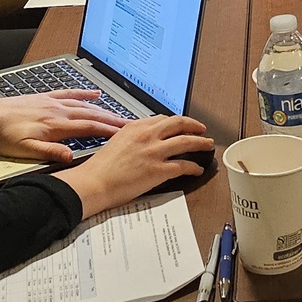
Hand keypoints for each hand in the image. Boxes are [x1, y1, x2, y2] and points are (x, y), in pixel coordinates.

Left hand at [0, 91, 126, 163]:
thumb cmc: (3, 136)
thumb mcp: (25, 151)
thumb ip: (50, 152)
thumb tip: (70, 156)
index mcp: (55, 125)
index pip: (88, 128)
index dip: (108, 131)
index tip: (124, 134)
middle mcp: (57, 111)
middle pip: (91, 115)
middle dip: (112, 119)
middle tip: (131, 123)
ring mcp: (52, 102)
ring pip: (84, 105)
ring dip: (103, 109)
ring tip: (118, 114)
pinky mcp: (45, 97)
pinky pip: (69, 93)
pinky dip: (84, 93)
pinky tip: (94, 93)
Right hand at [58, 115, 214, 216]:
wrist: (94, 182)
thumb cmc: (100, 167)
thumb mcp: (116, 141)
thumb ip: (133, 137)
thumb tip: (144, 140)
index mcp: (136, 127)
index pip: (163, 119)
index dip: (176, 122)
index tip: (182, 125)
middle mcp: (147, 135)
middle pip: (179, 124)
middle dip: (194, 125)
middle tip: (202, 129)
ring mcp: (154, 152)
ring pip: (186, 141)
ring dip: (200, 142)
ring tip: (207, 145)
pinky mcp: (158, 170)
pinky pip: (183, 166)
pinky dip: (194, 167)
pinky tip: (197, 170)